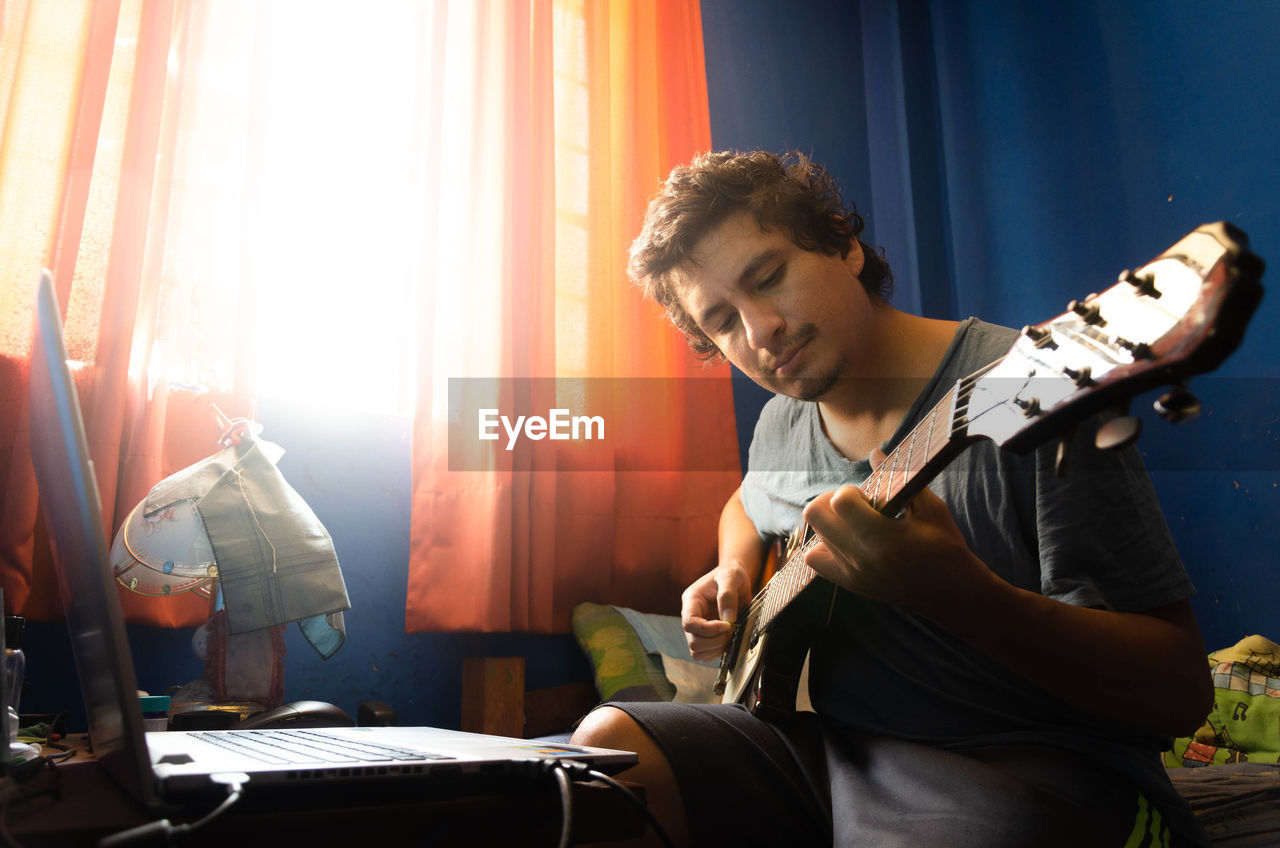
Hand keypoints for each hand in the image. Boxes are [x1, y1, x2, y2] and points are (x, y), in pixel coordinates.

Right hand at [681, 559, 751, 661]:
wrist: (735, 580)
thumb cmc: (730, 575)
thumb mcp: (731, 577)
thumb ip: (728, 596)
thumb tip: (728, 620)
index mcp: (691, 601)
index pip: (689, 623)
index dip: (708, 629)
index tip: (727, 625)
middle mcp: (691, 616)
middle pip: (693, 642)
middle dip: (715, 641)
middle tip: (732, 630)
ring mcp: (697, 629)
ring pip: (698, 652)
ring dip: (717, 649)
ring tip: (731, 635)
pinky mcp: (706, 637)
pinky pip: (706, 655)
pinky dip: (718, 652)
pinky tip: (728, 639)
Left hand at [800, 454, 993, 620]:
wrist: (952, 592)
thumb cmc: (946, 547)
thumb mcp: (930, 509)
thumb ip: (899, 479)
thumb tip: (874, 453)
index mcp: (882, 537)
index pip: (839, 501)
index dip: (849, 490)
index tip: (866, 494)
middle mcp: (861, 557)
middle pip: (815, 515)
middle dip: (831, 501)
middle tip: (854, 504)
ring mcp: (853, 573)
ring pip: (815, 535)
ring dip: (830, 523)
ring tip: (854, 523)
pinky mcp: (851, 584)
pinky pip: (815, 560)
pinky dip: (823, 545)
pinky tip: (845, 540)